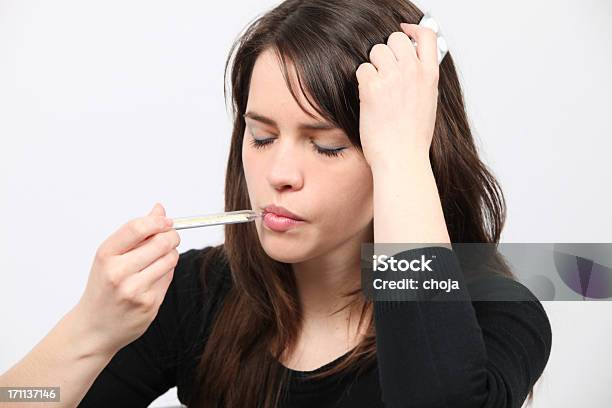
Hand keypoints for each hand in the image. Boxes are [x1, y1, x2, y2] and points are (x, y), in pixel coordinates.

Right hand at [75, 202, 179, 354]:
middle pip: (160, 242)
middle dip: (171, 235)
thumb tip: (159, 209)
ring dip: (171, 253)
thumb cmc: (103, 288)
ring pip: (170, 259)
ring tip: (161, 257)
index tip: (167, 221)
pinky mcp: (149, 304)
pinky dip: (167, 272)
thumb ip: (136, 233)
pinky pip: (169, 277)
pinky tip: (154, 277)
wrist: (94, 328)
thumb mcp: (111, 257)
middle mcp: (118, 272)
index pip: (137, 227)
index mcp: (106, 255)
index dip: (158, 221)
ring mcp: (135, 290)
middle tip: (170, 236)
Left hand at [355, 23, 439, 171]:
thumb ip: (421, 80)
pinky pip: (362, 70)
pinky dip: (362, 82)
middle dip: (386, 52)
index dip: (413, 29)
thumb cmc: (413, 139)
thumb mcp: (428, 103)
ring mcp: (392, 78)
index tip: (404, 32)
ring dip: (373, 67)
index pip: (427, 34)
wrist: (402, 158)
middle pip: (395, 39)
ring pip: (376, 51)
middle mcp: (413, 72)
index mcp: (430, 75)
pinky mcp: (372, 87)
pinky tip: (368, 99)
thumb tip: (411, 66)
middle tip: (384, 71)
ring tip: (376, 89)